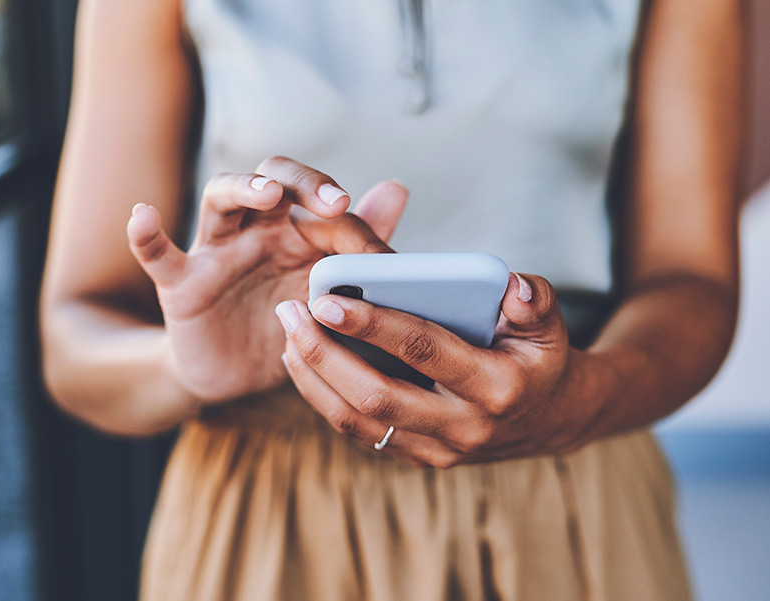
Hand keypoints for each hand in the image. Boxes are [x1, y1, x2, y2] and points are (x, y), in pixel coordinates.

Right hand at [127, 157, 407, 402]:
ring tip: (265, 194)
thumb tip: (396, 188)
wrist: (237, 377)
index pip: (320, 200)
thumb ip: (357, 243)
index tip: (379, 252)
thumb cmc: (287, 325)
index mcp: (296, 230)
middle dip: (303, 183)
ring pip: (220, 199)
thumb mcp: (327, 292)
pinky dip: (147, 234)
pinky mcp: (181, 285)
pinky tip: (142, 215)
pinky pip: (158, 254)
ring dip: (241, 189)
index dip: (350, 218)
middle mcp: (255, 229)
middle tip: (335, 203)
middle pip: (272, 179)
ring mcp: (215, 252)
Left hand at [278, 273, 606, 466]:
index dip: (373, 325)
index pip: (424, 351)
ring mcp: (437, 450)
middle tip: (290, 311)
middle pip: (376, 396)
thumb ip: (534, 299)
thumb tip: (513, 287)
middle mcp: (463, 427)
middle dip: (324, 354)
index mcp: (496, 387)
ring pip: (358, 422)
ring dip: (314, 378)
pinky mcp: (417, 457)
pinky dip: (324, 398)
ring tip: (286, 333)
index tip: (327, 299)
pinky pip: (360, 432)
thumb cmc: (539, 356)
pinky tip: (302, 362)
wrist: (550, 419)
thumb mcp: (548, 323)